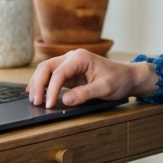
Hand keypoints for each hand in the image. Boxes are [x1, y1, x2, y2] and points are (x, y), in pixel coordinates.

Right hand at [26, 50, 158, 108]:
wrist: (128, 77)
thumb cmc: (119, 80)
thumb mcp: (104, 88)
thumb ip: (84, 94)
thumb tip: (64, 100)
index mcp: (80, 58)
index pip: (58, 73)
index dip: (51, 90)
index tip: (49, 105)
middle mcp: (72, 57)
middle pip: (46, 67)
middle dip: (38, 84)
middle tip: (36, 103)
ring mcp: (69, 64)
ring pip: (46, 70)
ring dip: (38, 84)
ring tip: (34, 100)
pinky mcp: (69, 72)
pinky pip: (51, 76)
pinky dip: (42, 84)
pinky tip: (34, 92)